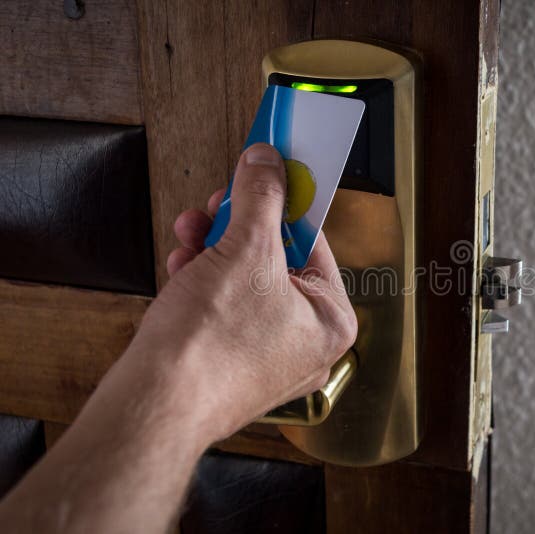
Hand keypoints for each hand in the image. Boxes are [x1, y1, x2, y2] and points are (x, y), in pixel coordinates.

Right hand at [119, 143, 356, 442]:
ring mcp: (266, 354)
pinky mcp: (228, 360)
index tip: (267, 174)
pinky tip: (181, 265)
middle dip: (237, 225)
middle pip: (274, 258)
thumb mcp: (245, 250)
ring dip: (212, 247)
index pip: (313, 241)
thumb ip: (261, 196)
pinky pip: (222, 305)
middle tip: (219, 205)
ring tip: (190, 232)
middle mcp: (304, 341)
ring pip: (243, 279)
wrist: (155, 406)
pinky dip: (201, 279)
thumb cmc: (211, 349)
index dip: (284, 203)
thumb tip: (268, 164)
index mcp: (330, 320)